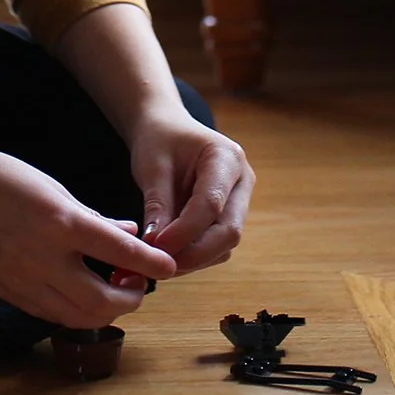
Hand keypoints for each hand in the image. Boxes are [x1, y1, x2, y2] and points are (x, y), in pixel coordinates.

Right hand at [0, 140, 178, 328]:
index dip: (152, 265)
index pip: (121, 254)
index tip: (169, 267)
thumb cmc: (1, 178)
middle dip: (130, 299)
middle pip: (102, 302)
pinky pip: (50, 314)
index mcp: (62, 223)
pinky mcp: (8, 293)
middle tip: (139, 286)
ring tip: (113, 293)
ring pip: (77, 317)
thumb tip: (130, 235)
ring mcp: (24, 281)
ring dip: (104, 311)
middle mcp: (45, 258)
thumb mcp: (55, 189)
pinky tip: (81, 294)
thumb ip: (94, 218)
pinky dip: (74, 311)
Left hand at [127, 109, 254, 274]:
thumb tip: (154, 247)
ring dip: (194, 259)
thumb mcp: (152, 166)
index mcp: (227, 158)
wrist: (167, 130)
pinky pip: (218, 247)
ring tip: (160, 259)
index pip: (212, 203)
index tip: (155, 246)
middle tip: (160, 263)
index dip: (184, 231)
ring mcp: (240, 201)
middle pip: (229, 230)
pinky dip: (195, 257)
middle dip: (194, 253)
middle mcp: (242, 181)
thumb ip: (157, 205)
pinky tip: (170, 254)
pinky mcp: (231, 217)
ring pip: (225, 244)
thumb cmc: (160, 141)